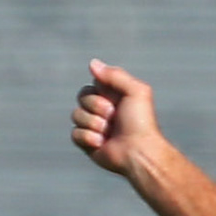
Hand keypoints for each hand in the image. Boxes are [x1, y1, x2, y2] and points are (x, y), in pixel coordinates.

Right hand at [72, 60, 163, 177]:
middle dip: (98, 107)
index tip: (115, 99)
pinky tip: (102, 144)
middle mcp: (100, 110)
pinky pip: (74, 133)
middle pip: (81, 97)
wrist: (138, 152)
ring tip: (109, 133)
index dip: (100, 90)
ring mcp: (93, 127)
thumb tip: (92, 63)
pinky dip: (88, 138)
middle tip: (114, 117)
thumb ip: (115, 75)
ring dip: (94, 123)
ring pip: (76, 115)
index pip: (92, 84)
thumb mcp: (135, 91)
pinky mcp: (87, 143)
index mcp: (111, 96)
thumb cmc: (140, 122)